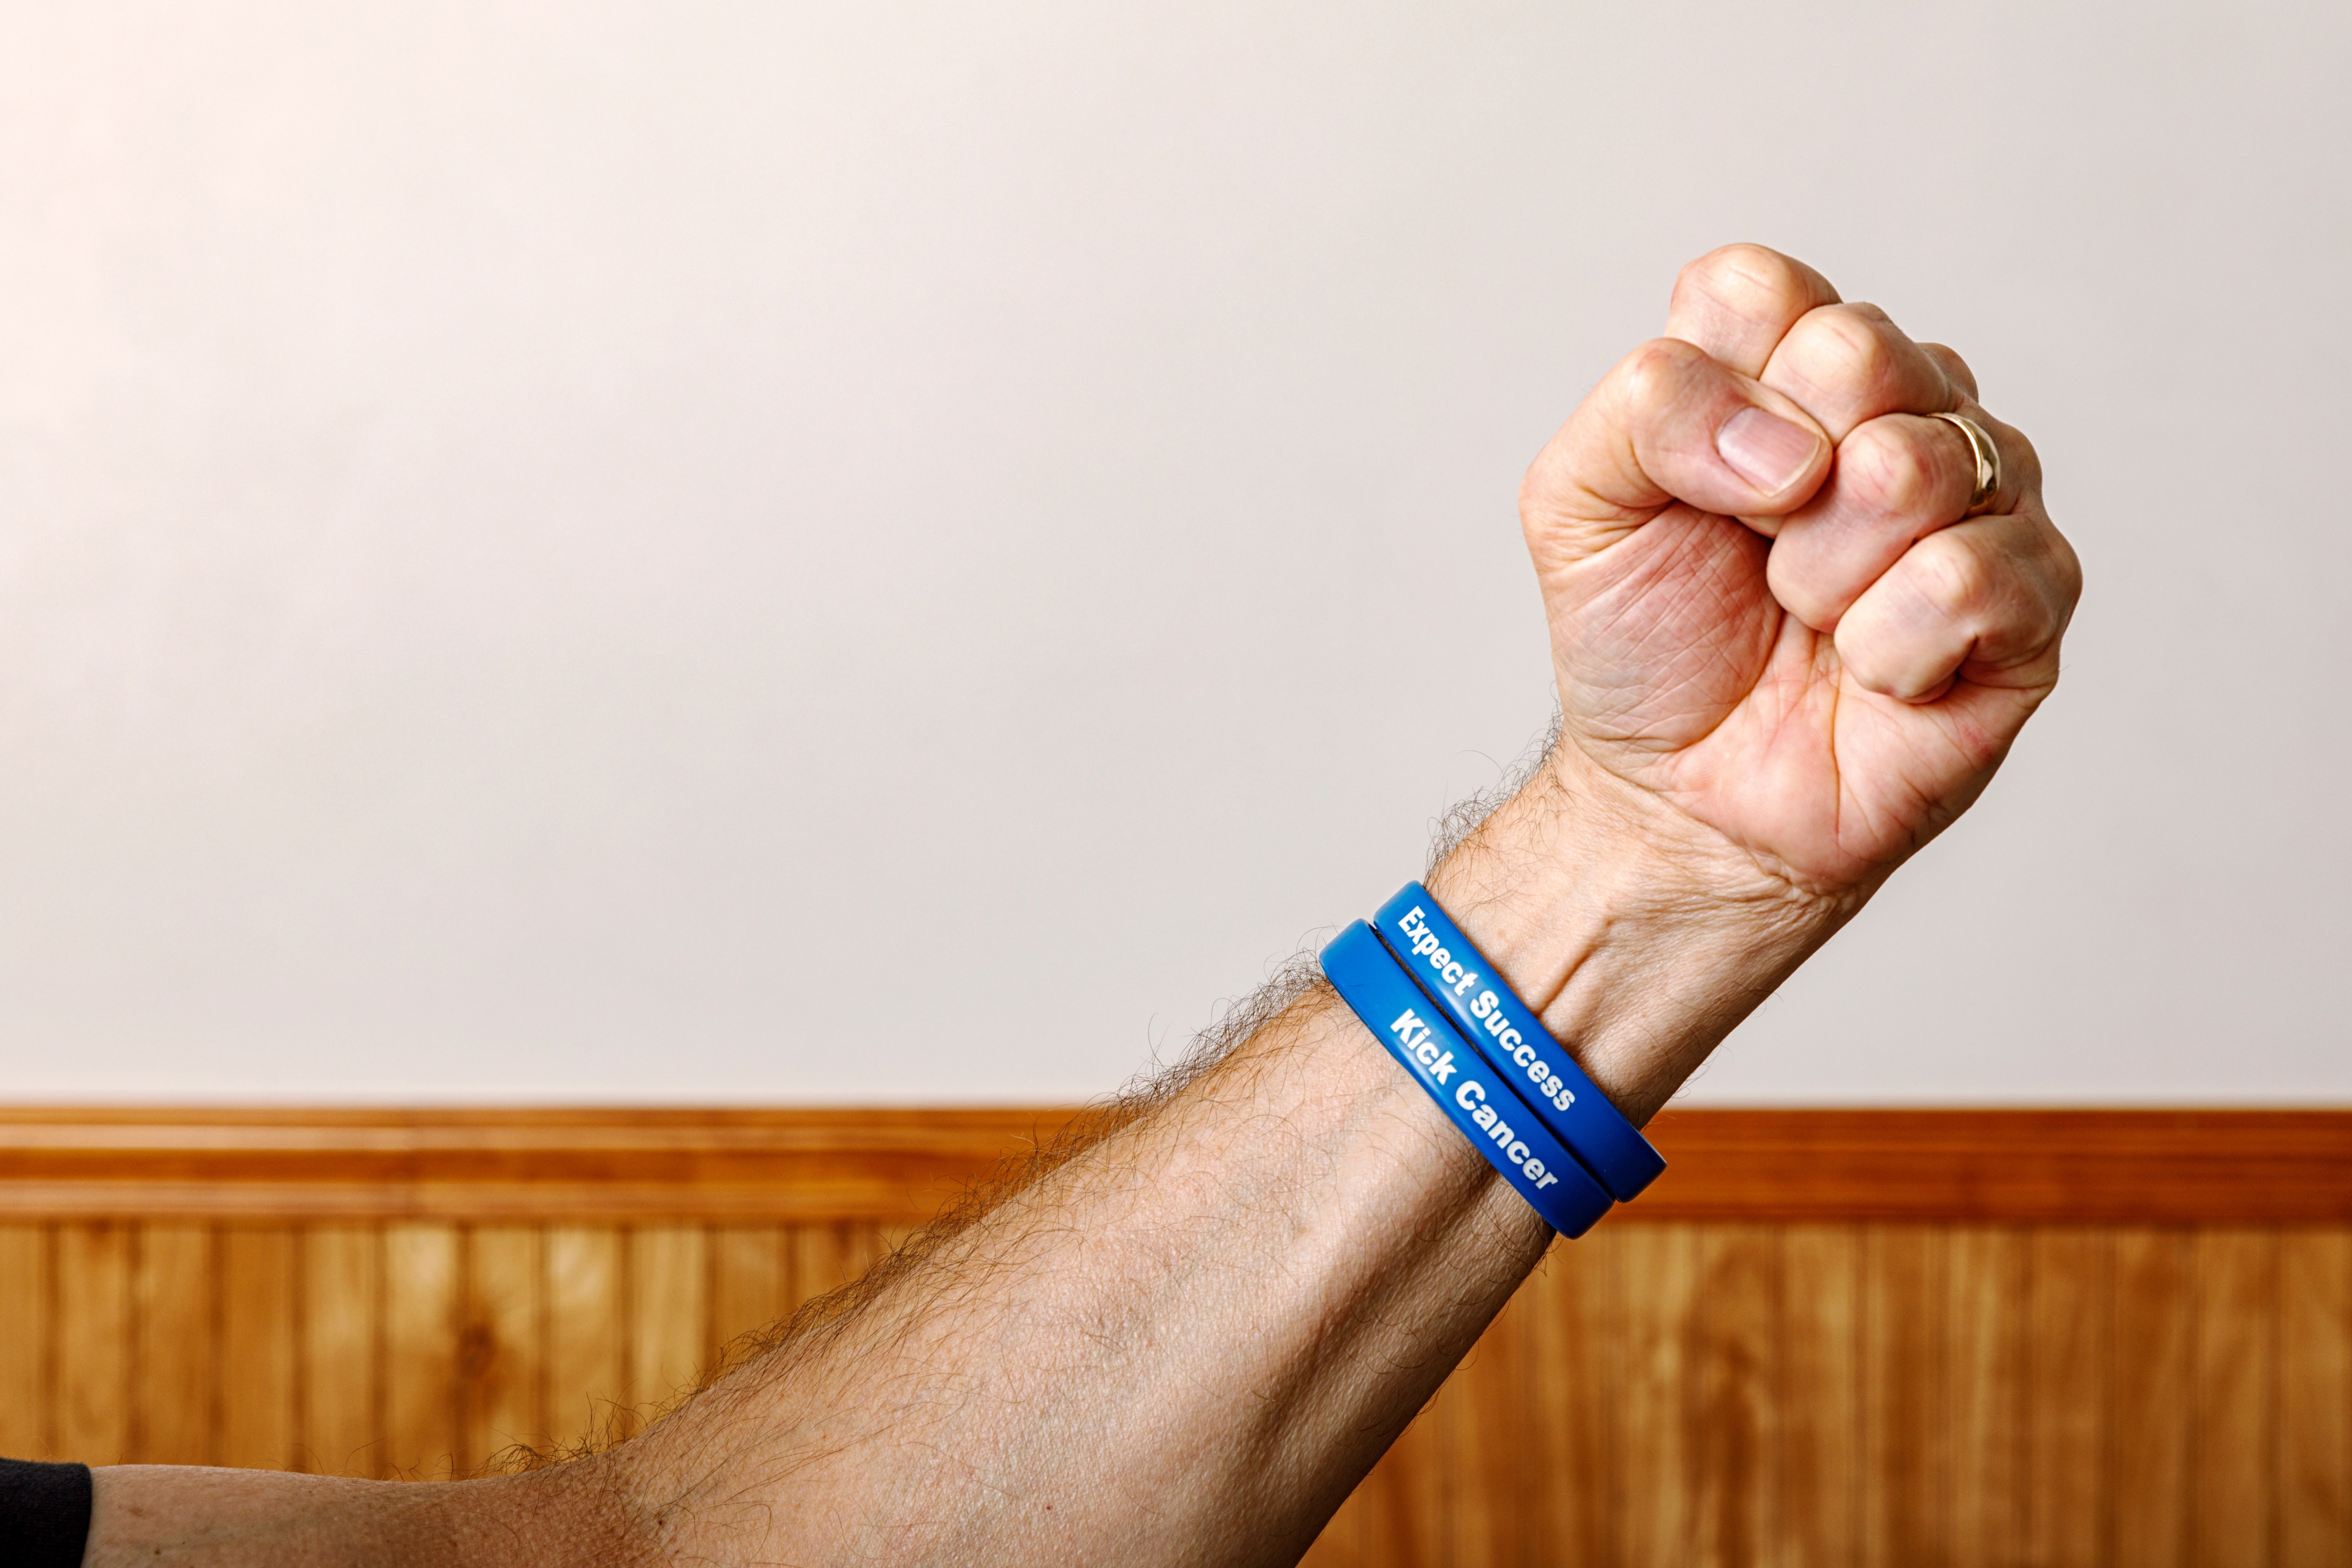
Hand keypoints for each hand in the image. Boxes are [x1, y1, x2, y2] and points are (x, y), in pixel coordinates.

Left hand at [1519, 245, 2080, 899]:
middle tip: (1759, 555)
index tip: (1694, 487)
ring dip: (1822, 571)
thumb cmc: (1648, 643)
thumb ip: (1643, 408)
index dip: (1711, 395)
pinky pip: (1968, 577)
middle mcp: (1901, 403)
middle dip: (1772, 484)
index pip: (1762, 290)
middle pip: (1855, 351)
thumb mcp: (1577, 505)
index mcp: (1788, 362)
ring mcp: (1981, 493)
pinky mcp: (2034, 595)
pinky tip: (1873, 672)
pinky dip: (1889, 647)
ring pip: (1914, 464)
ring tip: (1810, 617)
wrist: (1683, 794)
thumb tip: (1792, 443)